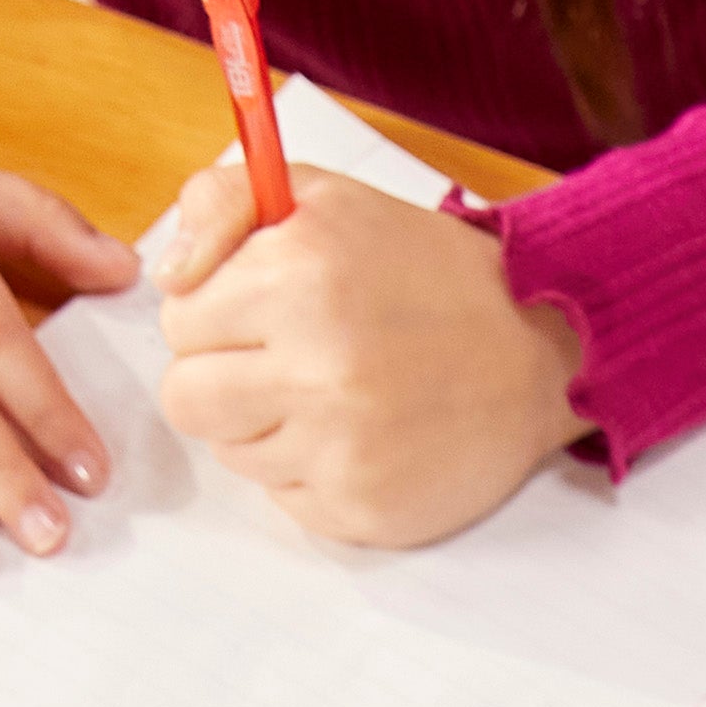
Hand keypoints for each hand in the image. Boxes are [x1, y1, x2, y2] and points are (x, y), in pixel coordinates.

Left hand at [156, 165, 587, 546]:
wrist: (539, 352)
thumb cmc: (423, 272)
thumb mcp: (321, 198)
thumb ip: (220, 201)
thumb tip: (167, 277)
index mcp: (294, 280)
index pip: (176, 323)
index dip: (214, 315)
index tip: (263, 312)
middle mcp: (316, 370)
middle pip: (186, 400)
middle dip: (218, 377)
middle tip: (277, 362)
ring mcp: (341, 450)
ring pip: (232, 454)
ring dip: (264, 427)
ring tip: (331, 398)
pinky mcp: (364, 508)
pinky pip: (286, 500)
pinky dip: (312, 472)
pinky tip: (361, 438)